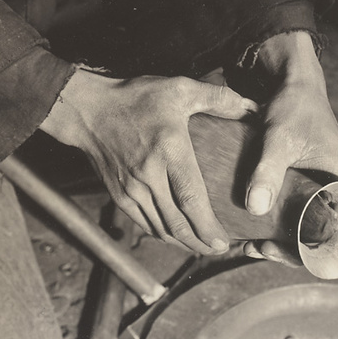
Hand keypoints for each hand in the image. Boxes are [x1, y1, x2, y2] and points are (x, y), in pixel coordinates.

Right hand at [40, 70, 257, 254]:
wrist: (87, 111)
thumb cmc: (134, 99)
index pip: (191, 199)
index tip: (224, 241)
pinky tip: (176, 236)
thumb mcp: (178, 89)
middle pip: (177, 223)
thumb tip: (251, 107)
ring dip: (183, 243)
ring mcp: (131, 189)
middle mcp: (149, 176)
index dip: (208, 226)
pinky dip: (163, 234)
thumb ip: (217, 98)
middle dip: (201, 243)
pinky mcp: (119, 195)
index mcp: (168, 151)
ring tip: (202, 247)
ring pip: (161, 228)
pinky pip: (145, 223)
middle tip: (219, 249)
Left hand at [243, 31, 337, 264]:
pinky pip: (293, 210)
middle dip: (288, 249)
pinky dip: (275, 222)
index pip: (337, 233)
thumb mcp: (279, 138)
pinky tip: (249, 226)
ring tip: (249, 245)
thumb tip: (255, 209)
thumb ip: (268, 171)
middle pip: (318, 235)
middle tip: (256, 249)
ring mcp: (319, 187)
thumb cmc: (294, 106)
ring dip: (279, 238)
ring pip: (303, 225)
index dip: (309, 250)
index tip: (276, 251)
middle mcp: (336, 190)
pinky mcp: (302, 183)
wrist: (292, 83)